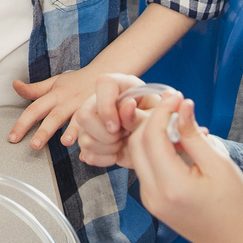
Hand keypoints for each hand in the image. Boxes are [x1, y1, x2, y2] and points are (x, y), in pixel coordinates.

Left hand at [7, 67, 104, 149]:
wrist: (105, 75)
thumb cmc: (76, 82)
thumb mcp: (54, 82)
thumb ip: (34, 89)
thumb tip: (14, 85)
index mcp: (55, 95)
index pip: (35, 109)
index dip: (23, 123)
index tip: (13, 138)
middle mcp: (69, 102)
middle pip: (54, 117)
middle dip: (44, 132)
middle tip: (34, 145)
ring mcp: (85, 108)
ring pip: (78, 119)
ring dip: (72, 131)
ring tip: (66, 142)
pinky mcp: (100, 114)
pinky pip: (96, 125)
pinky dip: (92, 135)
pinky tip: (88, 148)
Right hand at [67, 75, 182, 168]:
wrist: (157, 140)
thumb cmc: (159, 122)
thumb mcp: (156, 116)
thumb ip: (141, 114)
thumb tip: (127, 106)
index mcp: (121, 85)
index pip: (103, 84)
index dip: (106, 106)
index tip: (117, 126)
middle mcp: (100, 100)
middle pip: (84, 115)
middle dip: (105, 134)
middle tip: (123, 136)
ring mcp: (91, 121)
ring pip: (83, 137)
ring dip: (106, 147)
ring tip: (122, 144)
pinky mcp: (89, 138)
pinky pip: (86, 153)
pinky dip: (103, 158)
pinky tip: (116, 153)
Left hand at [124, 97, 242, 242]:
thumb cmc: (235, 208)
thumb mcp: (219, 165)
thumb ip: (194, 135)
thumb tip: (182, 106)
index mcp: (170, 185)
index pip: (151, 136)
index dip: (162, 111)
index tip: (177, 97)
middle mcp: (153, 194)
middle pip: (137, 143)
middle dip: (153, 120)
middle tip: (176, 106)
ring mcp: (150, 200)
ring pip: (138, 155)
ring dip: (153, 135)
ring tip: (180, 124)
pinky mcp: (153, 202)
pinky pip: (146, 168)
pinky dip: (157, 151)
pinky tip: (179, 145)